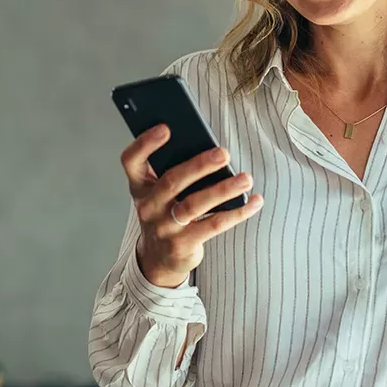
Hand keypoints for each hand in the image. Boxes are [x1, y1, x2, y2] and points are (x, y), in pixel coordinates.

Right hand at [119, 125, 263, 288]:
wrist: (159, 258)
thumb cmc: (166, 213)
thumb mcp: (160, 192)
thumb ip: (174, 170)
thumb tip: (210, 150)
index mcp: (140, 185)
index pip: (131, 160)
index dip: (145, 144)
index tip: (166, 128)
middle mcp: (148, 206)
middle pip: (171, 181)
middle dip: (199, 165)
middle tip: (224, 153)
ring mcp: (164, 227)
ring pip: (194, 205)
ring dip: (223, 190)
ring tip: (246, 178)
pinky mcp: (182, 245)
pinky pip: (213, 225)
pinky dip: (237, 212)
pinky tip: (254, 201)